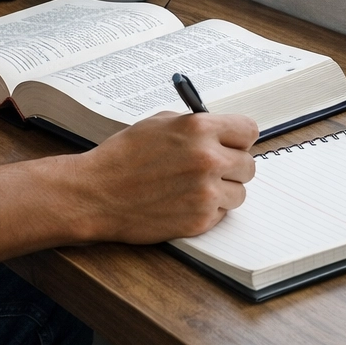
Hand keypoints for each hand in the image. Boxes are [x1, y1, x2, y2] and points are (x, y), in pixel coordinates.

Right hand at [71, 112, 259, 243]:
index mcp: (199, 129)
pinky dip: (207, 210)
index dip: (239, 139)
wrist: (96, 193)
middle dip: (232, 167)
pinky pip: (221, 214)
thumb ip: (195, 126)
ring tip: (193, 187)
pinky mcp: (200, 220)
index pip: (249, 131)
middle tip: (211, 169)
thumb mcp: (159, 124)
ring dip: (222, 191)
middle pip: (249, 165)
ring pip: (239, 193)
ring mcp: (205, 192)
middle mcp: (208, 159)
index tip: (232, 144)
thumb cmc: (122, 157)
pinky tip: (182, 202)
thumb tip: (221, 132)